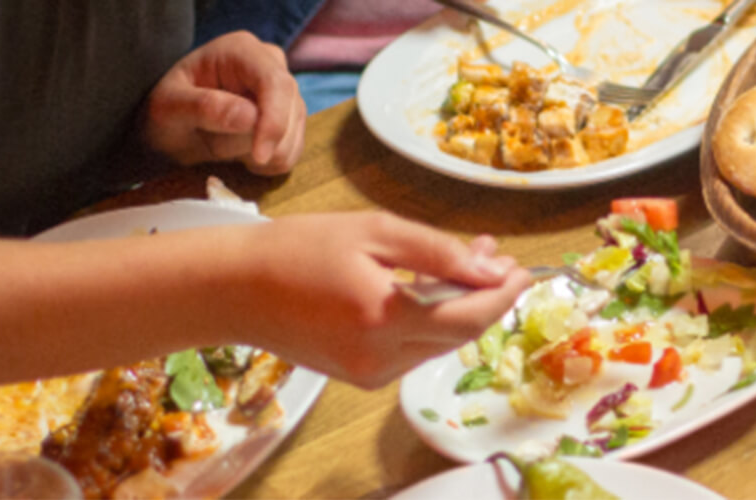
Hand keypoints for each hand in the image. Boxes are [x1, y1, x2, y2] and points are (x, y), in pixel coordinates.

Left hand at [144, 31, 307, 175]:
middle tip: (213, 148)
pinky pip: (293, 150)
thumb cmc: (165, 110)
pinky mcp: (291, 119)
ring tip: (222, 147)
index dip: (274, 121)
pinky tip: (241, 156)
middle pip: (290, 111)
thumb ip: (204, 107)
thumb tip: (251, 117)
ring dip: (259, 154)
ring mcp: (285, 93)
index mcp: (241, 51)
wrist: (171, 126)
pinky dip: (269, 162)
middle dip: (256, 142)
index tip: (259, 155)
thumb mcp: (168, 108)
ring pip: (293, 135)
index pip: (276, 83)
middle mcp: (271, 65)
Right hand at [223, 213, 533, 386]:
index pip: (470, 317)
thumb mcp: (374, 231)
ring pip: (439, 345)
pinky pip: (413, 352)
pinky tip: (429, 290)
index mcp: (386, 319)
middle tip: (496, 258)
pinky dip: (430, 323)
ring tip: (464, 265)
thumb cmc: (297, 249)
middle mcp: (381, 358)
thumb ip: (438, 253)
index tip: (522, 268)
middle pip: (460, 335)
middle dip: (486, 298)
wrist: (233, 289)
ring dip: (460, 309)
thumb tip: (491, 268)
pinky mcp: (360, 377)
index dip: (504, 294)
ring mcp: (369, 374)